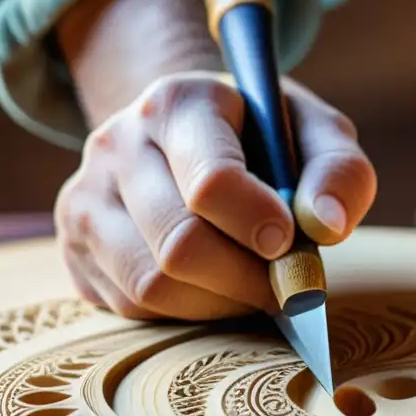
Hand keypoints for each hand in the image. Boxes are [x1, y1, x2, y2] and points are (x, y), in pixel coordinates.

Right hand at [55, 71, 375, 319]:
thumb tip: (327, 226)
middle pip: (179, 244)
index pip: (210, 182)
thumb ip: (340, 171)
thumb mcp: (316, 134)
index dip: (257, 224)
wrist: (191, 130)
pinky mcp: (75, 245)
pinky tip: (215, 286)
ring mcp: (85, 196)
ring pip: (150, 284)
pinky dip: (186, 312)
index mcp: (178, 102)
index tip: (289, 241)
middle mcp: (116, 144)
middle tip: (285, 283)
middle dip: (246, 278)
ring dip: (218, 301)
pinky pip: (130, 305)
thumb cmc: (265, 138)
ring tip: (253, 284)